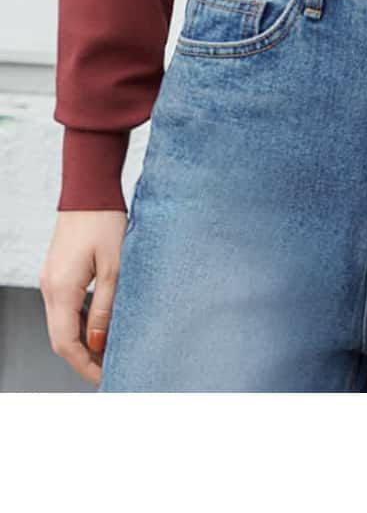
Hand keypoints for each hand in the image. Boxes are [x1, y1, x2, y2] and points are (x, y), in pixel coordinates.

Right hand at [39, 210, 127, 386]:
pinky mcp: (58, 271)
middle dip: (83, 357)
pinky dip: (79, 321)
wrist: (89, 191)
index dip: (84, 365)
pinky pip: (64, 306)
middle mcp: (50, 287)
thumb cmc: (105, 222)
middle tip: (110, 369)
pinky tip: (99, 324)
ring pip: (62, 322)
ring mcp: (51, 279)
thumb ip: (105, 306)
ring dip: (81, 340)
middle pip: (61, 336)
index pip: (65, 342)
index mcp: (61, 289)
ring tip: (108, 351)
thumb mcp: (114, 266)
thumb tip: (97, 343)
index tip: (104, 378)